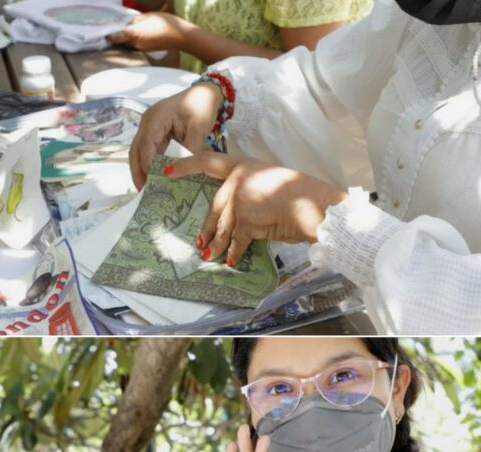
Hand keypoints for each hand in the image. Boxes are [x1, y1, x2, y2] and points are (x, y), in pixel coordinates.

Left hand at [108, 13, 190, 50]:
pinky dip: (134, 40)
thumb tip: (126, 23)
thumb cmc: (166, 23)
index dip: (109, 34)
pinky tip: (138, 33)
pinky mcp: (147, 51)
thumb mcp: (149, 16)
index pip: (116, 37)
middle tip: (114, 26)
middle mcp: (136, 44)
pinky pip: (136, 45)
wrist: (182, 37)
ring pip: (128, 43)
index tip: (104, 31)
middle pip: (121, 40)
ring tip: (126, 28)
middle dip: (118, 34)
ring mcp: (141, 48)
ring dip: (126, 38)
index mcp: (134, 34)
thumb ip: (135, 20)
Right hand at [128, 83, 223, 188]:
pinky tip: (154, 177)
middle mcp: (147, 122)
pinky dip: (149, 164)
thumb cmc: (202, 105)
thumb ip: (190, 148)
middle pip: (136, 150)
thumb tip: (183, 171)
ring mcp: (149, 127)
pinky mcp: (154, 132)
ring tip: (146, 189)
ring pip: (139, 152)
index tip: (153, 182)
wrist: (205, 92)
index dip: (148, 164)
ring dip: (141, 170)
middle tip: (142, 191)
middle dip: (137, 171)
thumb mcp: (199, 127)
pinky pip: (148, 150)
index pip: (146, 144)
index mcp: (156, 117)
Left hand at [168, 153, 348, 265]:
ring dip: (216, 244)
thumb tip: (238, 213)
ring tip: (209, 256)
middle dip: (207, 228)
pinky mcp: (245, 220)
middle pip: (214, 206)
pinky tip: (232, 261)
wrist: (314, 205)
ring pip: (223, 227)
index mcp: (243, 164)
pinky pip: (236, 241)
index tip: (167, 171)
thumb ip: (250, 191)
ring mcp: (240, 199)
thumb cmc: (300, 193)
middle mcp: (237, 180)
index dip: (186, 166)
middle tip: (199, 242)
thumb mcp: (269, 182)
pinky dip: (234, 253)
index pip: (207, 161)